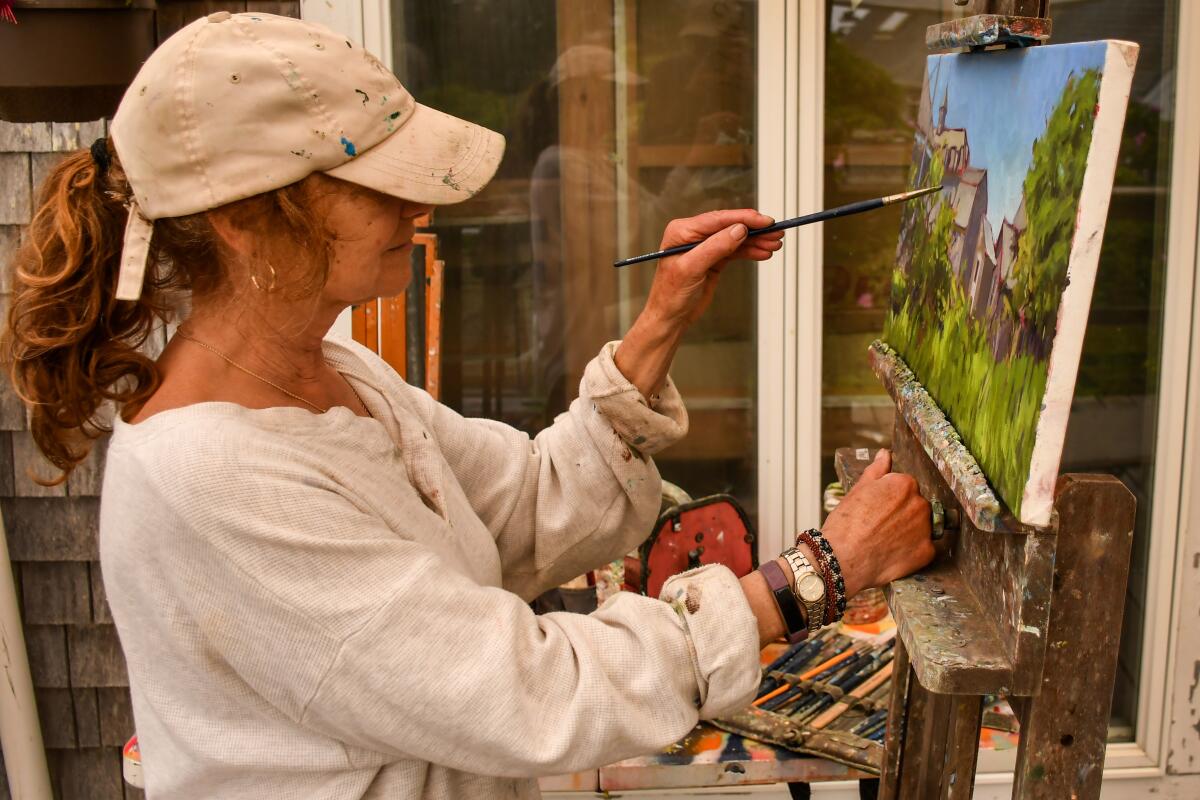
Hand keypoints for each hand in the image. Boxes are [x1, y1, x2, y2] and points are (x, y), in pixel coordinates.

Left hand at [643, 209, 782, 327]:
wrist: (670, 317)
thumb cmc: (671, 294)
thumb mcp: (692, 269)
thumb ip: (715, 247)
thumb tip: (738, 230)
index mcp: (682, 231)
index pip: (718, 219)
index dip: (744, 218)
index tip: (764, 221)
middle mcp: (693, 235)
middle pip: (730, 226)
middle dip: (754, 230)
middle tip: (776, 232)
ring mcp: (705, 246)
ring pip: (735, 238)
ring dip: (756, 241)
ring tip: (775, 244)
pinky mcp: (714, 259)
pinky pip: (735, 251)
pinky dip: (750, 251)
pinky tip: (763, 252)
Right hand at [819, 450, 934, 597]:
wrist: (842, 559)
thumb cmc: (846, 524)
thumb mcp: (858, 490)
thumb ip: (877, 470)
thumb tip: (885, 454)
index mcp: (905, 484)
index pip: (904, 487)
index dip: (888, 499)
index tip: (876, 509)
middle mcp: (920, 504)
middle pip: (915, 506)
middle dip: (901, 514)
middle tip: (878, 526)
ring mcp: (926, 529)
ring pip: (920, 526)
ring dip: (908, 531)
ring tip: (884, 540)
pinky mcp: (927, 552)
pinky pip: (923, 548)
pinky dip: (911, 551)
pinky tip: (892, 553)